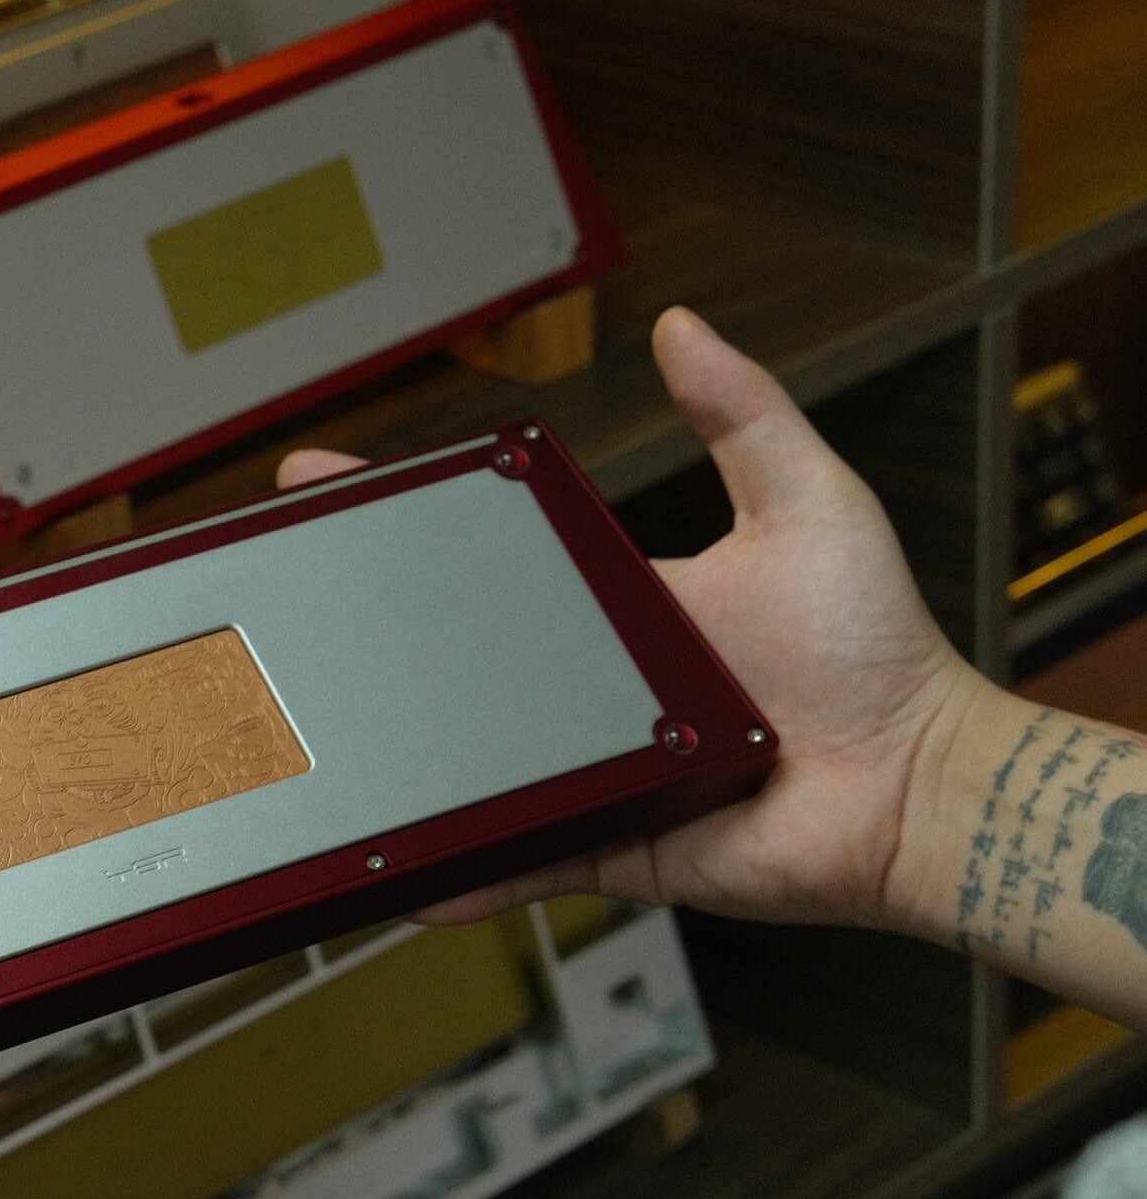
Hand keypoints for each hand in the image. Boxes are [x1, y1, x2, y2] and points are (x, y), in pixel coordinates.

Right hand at [278, 306, 983, 933]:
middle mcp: (589, 688)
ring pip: (469, 765)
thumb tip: (685, 325)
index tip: (326, 486)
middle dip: (362, 641)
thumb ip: (744, 413)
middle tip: (282, 611)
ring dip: (397, 759)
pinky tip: (392, 871)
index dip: (408, 522)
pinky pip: (515, 859)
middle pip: (453, 663)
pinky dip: (456, 873)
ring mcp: (588, 770)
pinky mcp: (604, 843)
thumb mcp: (806, 502)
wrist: (917, 784)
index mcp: (615, 605)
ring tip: (311, 742)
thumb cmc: (877, 649)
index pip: (490, 556)